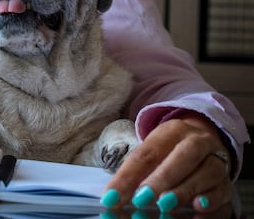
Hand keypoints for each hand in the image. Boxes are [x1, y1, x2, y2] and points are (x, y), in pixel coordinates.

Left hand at [101, 112, 232, 212]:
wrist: (205, 142)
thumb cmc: (170, 151)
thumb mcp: (151, 152)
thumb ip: (133, 173)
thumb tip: (113, 196)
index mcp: (172, 131)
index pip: (148, 152)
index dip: (129, 175)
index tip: (112, 196)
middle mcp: (198, 141)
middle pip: (185, 155)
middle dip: (163, 177)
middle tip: (142, 198)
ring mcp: (217, 160)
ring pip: (209, 171)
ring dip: (185, 190)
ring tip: (166, 205)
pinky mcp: (227, 181)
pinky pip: (223, 192)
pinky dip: (210, 202)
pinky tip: (196, 210)